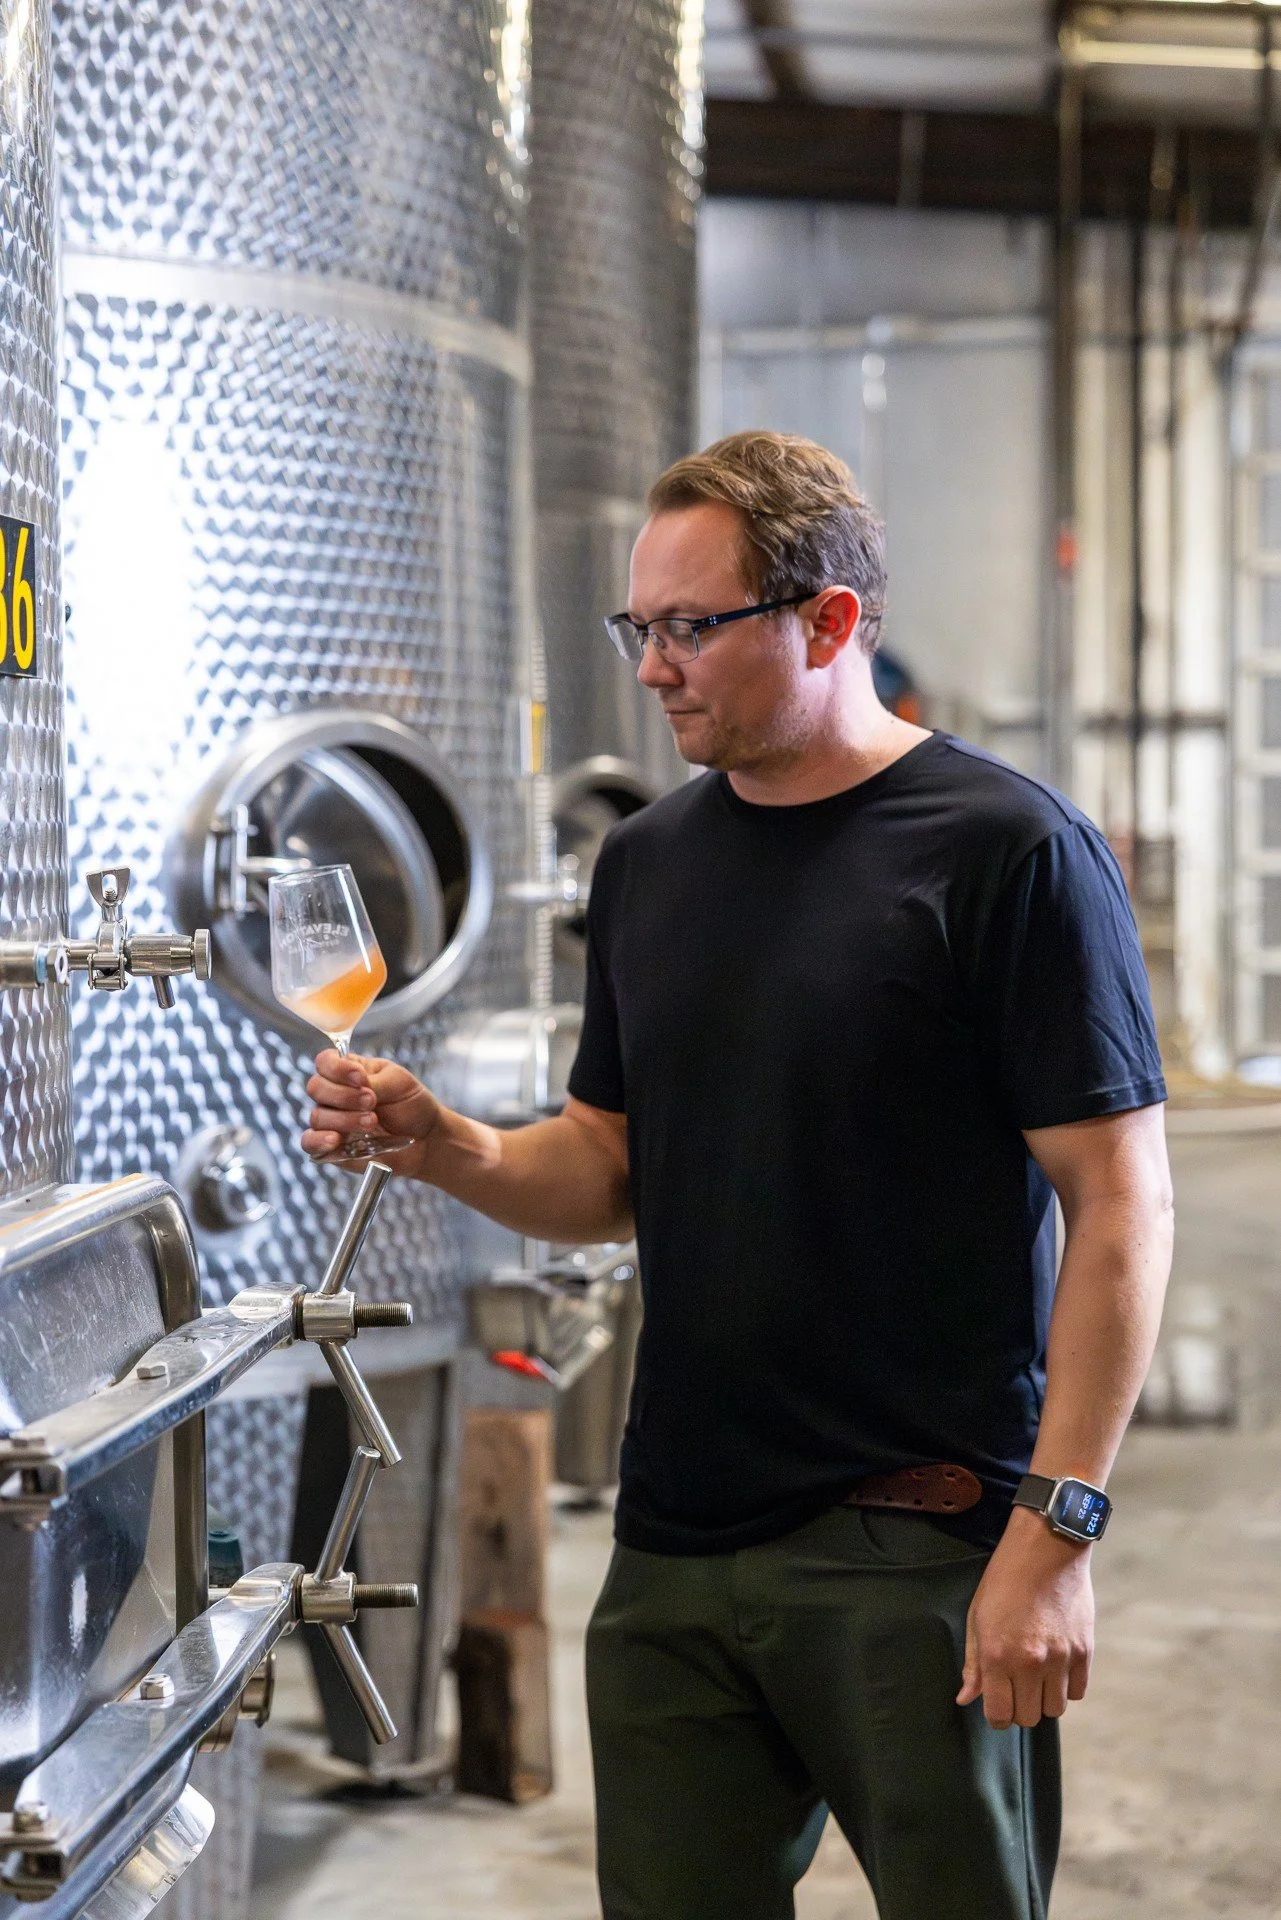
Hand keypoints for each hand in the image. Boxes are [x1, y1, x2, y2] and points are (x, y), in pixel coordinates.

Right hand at [303, 1050, 442, 1165]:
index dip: (338, 1069)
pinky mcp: (332, 1148)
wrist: (426, 1137)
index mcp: (348, 1072)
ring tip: (373, 1123)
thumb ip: (373, 1081)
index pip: (325, 1062)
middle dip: (345, 1096)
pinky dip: (318, 1141)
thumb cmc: (411, 1104)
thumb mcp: (398, 1083)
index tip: (361, 1079)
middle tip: (372, 1102)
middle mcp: (334, 1095)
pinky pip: (310, 1143)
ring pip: (318, 1116)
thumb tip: (355, 1086)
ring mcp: (331, 1122)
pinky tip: (336, 1140)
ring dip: (345, 1119)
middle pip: (316, 1088)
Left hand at [956, 1505, 1093, 1728]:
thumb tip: (966, 1698)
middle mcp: (1031, 1663)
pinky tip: (1057, 1667)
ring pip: (1056, 1709)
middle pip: (1029, 1718)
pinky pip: (1079, 1691)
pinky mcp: (1084, 1651)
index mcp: (998, 1655)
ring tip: (1037, 1676)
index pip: (999, 1715)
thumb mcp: (977, 1616)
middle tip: (1016, 1688)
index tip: (997, 1704)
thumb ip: (973, 1662)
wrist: (1045, 1548)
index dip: (996, 1715)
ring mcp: (1061, 1658)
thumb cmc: (1005, 1579)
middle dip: (1020, 1708)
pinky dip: (1068, 1686)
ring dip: (1044, 1699)